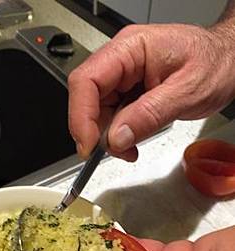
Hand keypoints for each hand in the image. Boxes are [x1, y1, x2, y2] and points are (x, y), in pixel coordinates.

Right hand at [68, 23, 234, 159]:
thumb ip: (149, 114)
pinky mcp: (127, 90)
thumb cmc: (216, 63)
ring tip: (129, 150)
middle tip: (114, 151)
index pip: (87, 80)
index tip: (88, 146)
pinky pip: (110, 115)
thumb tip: (116, 138)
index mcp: (131, 48)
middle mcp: (121, 59)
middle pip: (87, 97)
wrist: (229, 60)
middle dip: (94, 130)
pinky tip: (131, 143)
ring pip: (96, 110)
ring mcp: (123, 75)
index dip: (81, 116)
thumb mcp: (188, 92)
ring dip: (107, 137)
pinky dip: (117, 135)